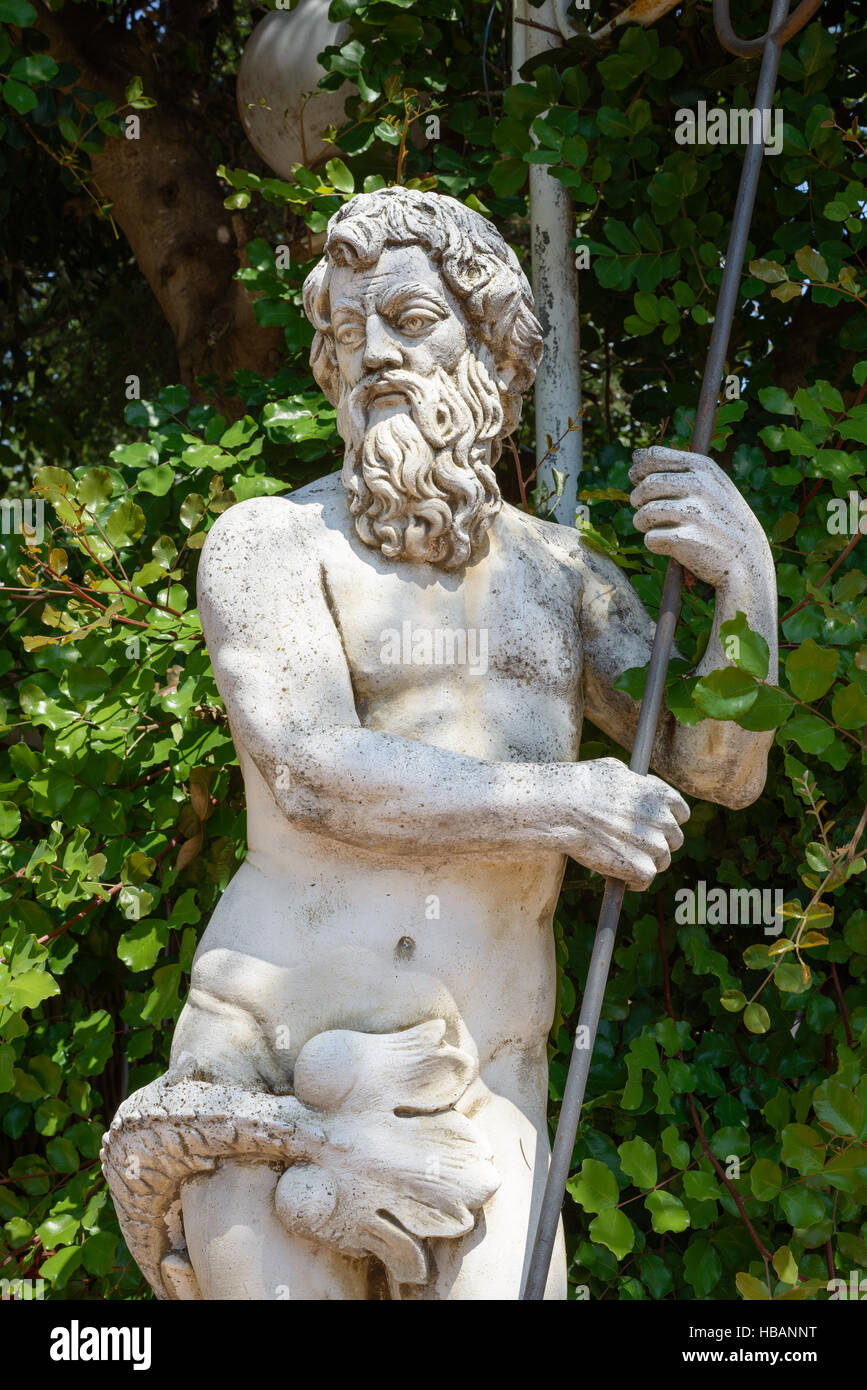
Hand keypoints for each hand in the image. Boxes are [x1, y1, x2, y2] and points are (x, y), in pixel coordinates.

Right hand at [568, 757, 688, 890]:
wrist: (564, 807)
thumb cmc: (581, 785)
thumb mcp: (614, 769)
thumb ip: (632, 783)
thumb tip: (632, 784)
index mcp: (660, 795)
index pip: (681, 813)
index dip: (666, 821)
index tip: (653, 827)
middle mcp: (664, 819)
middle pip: (674, 840)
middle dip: (656, 843)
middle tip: (634, 846)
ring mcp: (655, 845)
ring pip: (661, 861)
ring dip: (644, 862)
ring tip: (621, 860)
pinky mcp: (642, 868)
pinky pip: (645, 879)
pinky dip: (633, 881)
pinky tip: (620, 877)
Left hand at [629, 445, 768, 587]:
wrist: (747, 557)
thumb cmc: (720, 518)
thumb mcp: (708, 483)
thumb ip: (673, 467)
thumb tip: (636, 455)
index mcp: (703, 466)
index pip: (653, 456)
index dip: (638, 471)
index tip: (640, 483)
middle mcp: (699, 485)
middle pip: (646, 485)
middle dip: (638, 500)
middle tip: (647, 511)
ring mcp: (694, 512)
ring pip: (644, 513)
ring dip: (643, 524)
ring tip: (656, 528)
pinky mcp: (687, 540)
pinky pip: (650, 538)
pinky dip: (654, 543)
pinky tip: (668, 544)